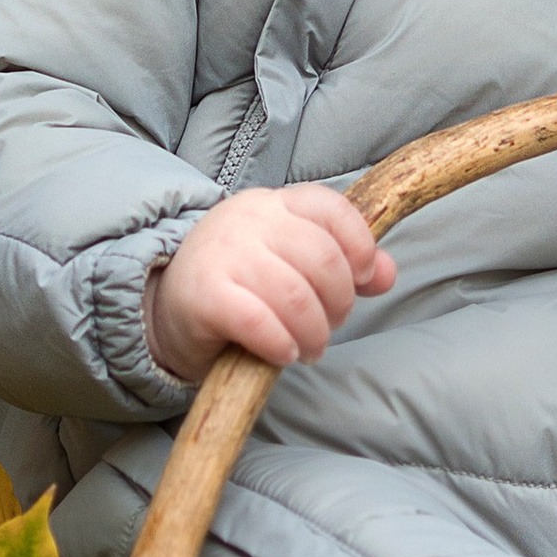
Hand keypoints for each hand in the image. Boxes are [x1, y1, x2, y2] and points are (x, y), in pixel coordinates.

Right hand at [146, 185, 396, 382]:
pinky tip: (283, 353)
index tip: (362, 279)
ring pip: (293, 294)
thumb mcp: (291, 264)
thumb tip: (388, 273)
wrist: (168, 308)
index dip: (359, 245)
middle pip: (320, 258)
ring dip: (313, 332)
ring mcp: (223, 254)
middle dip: (338, 303)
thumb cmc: (241, 284)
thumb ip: (343, 265)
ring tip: (309, 348)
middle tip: (330, 327)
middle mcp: (248, 220)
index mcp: (274, 203)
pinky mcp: (204, 296)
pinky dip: (280, 343)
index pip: (330, 208)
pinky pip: (258, 321)